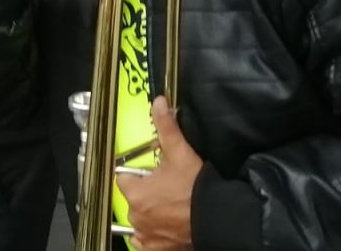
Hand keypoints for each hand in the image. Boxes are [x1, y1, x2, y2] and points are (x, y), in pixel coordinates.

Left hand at [118, 97, 203, 250]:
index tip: (149, 171)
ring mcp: (147, 235)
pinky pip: (146, 241)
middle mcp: (137, 217)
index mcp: (136, 193)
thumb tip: (159, 103)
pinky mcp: (158, 248)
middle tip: (165, 186)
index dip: (137, 172)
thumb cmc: (196, 188)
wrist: (217, 218)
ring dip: (149, 213)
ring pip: (140, 219)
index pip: (123, 177)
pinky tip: (167, 223)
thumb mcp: (180, 152)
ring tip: (169, 204)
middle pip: (133, 198)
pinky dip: (154, 233)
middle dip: (145, 191)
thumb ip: (166, 126)